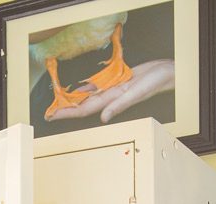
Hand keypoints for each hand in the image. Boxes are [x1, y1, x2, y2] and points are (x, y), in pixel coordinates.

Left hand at [48, 59, 173, 123]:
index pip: (83, 110)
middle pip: (81, 105)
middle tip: (49, 112)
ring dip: (74, 99)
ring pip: (87, 96)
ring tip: (59, 102)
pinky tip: (78, 89)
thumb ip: (120, 105)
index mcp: (111, 101)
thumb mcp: (137, 93)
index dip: (66, 113)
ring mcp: (111, 90)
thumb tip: (103, 118)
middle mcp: (108, 98)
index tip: (52, 116)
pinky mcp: (116, 82)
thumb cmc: (154, 83)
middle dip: (65, 109)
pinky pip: (97, 86)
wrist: (165, 73)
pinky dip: (86, 87)